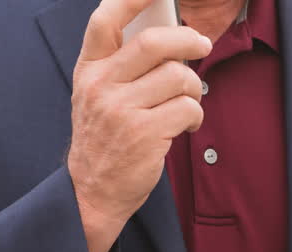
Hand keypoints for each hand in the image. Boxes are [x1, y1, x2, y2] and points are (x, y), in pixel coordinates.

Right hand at [68, 0, 211, 251]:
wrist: (92, 191)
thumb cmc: (104, 140)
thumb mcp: (97, 97)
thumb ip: (122, 67)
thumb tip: (170, 39)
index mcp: (89, 70)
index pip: (105, 20)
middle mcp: (101, 86)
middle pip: (153, 42)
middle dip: (188, 40)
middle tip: (202, 45)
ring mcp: (122, 110)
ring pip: (178, 77)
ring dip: (194, 88)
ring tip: (189, 102)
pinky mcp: (145, 134)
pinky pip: (188, 108)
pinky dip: (195, 115)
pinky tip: (186, 124)